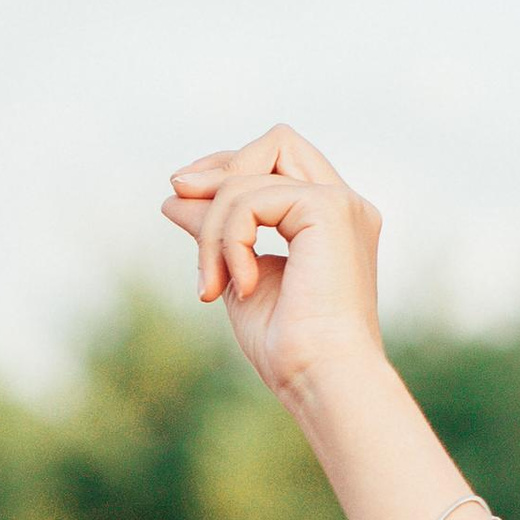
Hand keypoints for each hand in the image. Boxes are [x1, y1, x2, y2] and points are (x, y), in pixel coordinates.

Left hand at [161, 126, 386, 405]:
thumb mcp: (237, 275)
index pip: (280, 161)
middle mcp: (345, 204)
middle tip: (177, 203)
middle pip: (276, 142)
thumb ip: (217, 232)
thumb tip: (174, 195)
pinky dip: (228, 239)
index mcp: (332, 221)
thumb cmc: (288, 347)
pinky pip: (251, 198)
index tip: (181, 196)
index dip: (228, 167)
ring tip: (212, 285)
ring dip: (213, 229)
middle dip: (220, 171)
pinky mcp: (328, 209)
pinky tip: (239, 284)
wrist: (321, 378)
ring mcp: (341, 204)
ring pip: (250, 176)